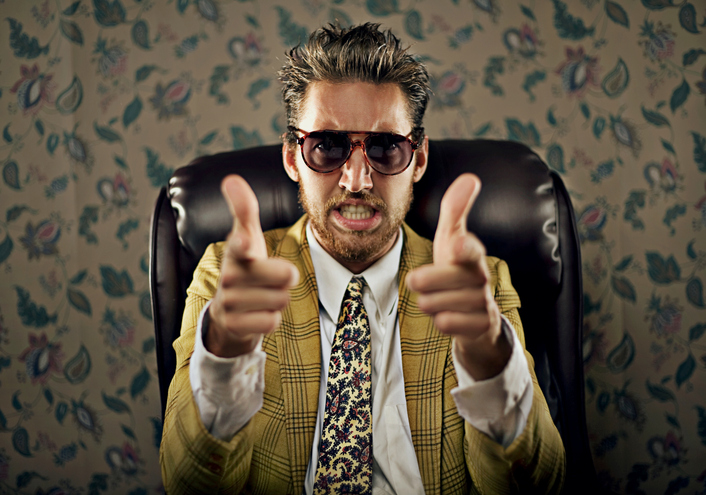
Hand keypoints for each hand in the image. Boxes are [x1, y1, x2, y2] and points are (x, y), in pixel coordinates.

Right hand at [206, 175, 299, 357]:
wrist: (227, 311)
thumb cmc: (245, 266)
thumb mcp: (246, 237)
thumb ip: (244, 209)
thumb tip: (231, 179)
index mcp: (236, 250)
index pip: (240, 242)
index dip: (244, 242)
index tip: (246, 241)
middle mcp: (228, 275)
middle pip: (287, 276)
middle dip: (285, 279)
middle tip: (269, 279)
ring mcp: (228, 301)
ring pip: (282, 300)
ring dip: (278, 300)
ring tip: (261, 296)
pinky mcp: (233, 325)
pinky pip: (272, 321)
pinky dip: (270, 320)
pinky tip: (256, 314)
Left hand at [406, 174, 510, 379]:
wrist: (477, 313)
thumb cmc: (457, 270)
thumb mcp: (451, 239)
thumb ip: (455, 210)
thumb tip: (470, 177)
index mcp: (471, 253)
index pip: (471, 248)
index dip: (463, 246)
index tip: (455, 243)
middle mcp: (481, 277)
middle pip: (450, 279)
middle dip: (428, 280)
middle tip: (414, 280)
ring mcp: (483, 303)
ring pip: (446, 304)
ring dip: (431, 303)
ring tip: (431, 300)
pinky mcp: (481, 326)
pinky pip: (452, 325)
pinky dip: (442, 322)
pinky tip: (444, 316)